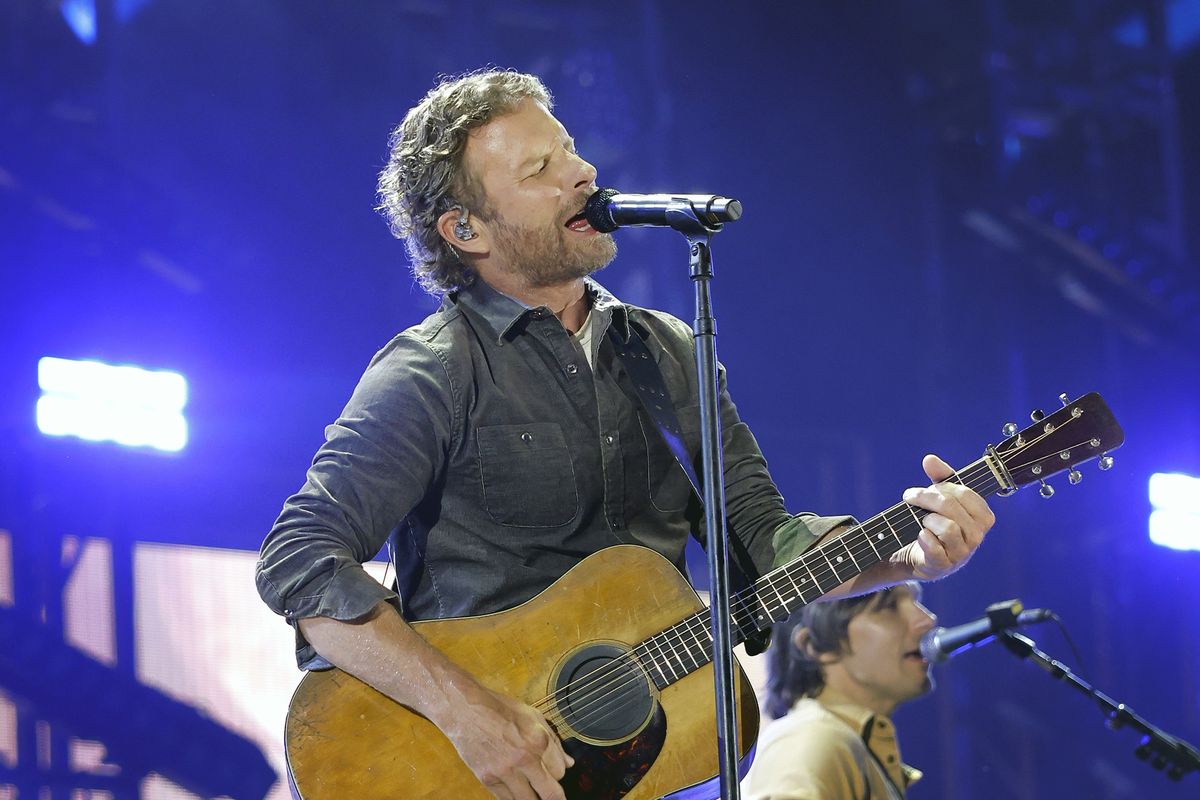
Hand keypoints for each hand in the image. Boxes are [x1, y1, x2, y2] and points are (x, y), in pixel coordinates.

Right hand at [441, 686, 573, 799]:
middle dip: (555, 798)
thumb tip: (569, 763)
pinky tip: (516, 790)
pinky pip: (507, 799)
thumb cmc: (499, 709)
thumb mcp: (533, 716)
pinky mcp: (488, 779)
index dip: (559, 773)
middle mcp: (524, 758)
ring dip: (533, 798)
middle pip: (551, 794)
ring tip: (533, 792)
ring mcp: (505, 771)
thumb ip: (554, 742)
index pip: (560, 772)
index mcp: (538, 740)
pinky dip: (514, 797)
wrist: (465, 710)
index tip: (554, 773)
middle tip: (554, 798)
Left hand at [891, 454, 994, 580]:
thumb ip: (940, 477)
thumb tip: (930, 459)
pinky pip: (935, 548)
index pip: (966, 493)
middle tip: (911, 497)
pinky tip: (920, 535)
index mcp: (982, 517)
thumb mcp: (941, 499)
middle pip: (951, 507)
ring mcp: (962, 553)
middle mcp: (977, 536)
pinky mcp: (944, 565)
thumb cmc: (935, 523)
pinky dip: (924, 538)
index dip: (944, 487)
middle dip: (926, 498)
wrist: (919, 555)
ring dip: (927, 519)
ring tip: (921, 520)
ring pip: (948, 527)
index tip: (928, 487)